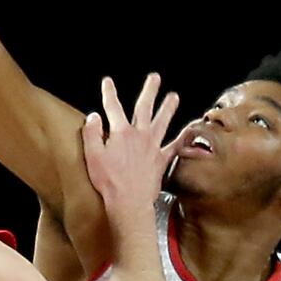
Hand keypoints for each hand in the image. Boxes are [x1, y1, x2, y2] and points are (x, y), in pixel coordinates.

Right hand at [82, 74, 182, 216]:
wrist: (129, 202)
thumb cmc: (108, 181)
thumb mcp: (92, 156)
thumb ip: (91, 133)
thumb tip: (93, 116)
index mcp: (121, 133)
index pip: (113, 107)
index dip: (109, 92)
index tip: (108, 81)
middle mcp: (140, 135)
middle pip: (144, 108)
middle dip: (149, 91)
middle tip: (154, 78)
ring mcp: (153, 147)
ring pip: (163, 122)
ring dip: (168, 108)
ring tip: (174, 97)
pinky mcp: (162, 160)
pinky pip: (175, 146)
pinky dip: (183, 138)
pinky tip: (189, 132)